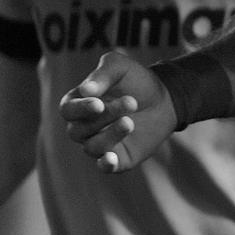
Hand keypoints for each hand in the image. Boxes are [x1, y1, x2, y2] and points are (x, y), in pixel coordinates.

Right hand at [60, 51, 175, 171]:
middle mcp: (84, 127)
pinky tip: (111, 158)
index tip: (99, 103)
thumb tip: (85, 90)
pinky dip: (105, 164)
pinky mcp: (118, 157)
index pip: (68, 110)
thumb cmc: (137, 80)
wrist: (166, 98)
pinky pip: (105, 166)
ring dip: (110, 135)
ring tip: (130, 121)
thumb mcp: (120, 67)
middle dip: (105, 117)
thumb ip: (102, 74)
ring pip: (92, 147)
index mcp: (79, 104)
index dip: (81, 108)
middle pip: (79, 129)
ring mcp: (100, 143)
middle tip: (131, 102)